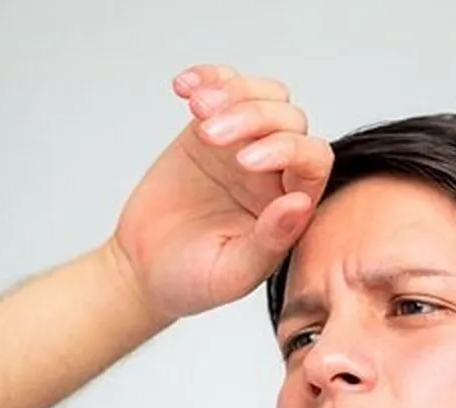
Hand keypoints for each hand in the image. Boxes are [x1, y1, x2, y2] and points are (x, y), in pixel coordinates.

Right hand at [110, 63, 332, 320]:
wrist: (143, 272)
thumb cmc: (192, 281)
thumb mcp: (232, 274)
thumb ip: (271, 242)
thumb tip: (302, 203)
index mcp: (291, 206)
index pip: (312, 159)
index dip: (287, 149)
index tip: (244, 163)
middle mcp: (275, 172)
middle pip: (288, 119)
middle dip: (252, 117)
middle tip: (210, 135)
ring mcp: (242, 147)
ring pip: (261, 95)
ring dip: (233, 93)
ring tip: (197, 108)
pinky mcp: (208, 132)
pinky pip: (221, 88)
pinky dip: (206, 78)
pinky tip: (184, 88)